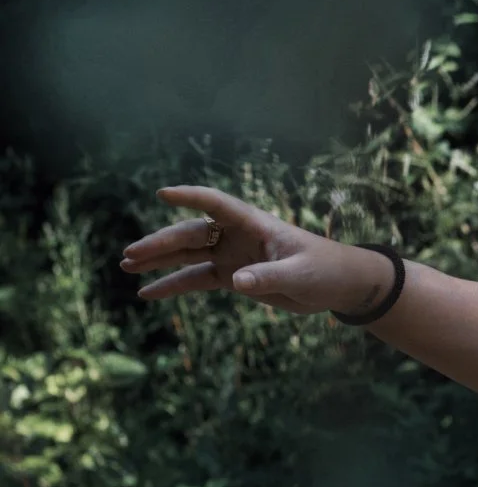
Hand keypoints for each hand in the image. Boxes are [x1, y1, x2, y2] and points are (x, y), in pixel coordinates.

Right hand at [120, 184, 383, 317]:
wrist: (340, 286)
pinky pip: (198, 279)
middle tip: (131, 255)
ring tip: (127, 267)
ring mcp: (234, 256)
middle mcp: (239, 237)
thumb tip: (238, 281)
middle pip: (193, 235)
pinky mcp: (235, 277)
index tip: (163, 194)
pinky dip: (174, 285)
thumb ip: (269, 276)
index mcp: (256, 225)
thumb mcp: (300, 274)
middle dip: (161, 243)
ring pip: (189, 256)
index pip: (217, 204)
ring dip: (159, 261)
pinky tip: (148, 293)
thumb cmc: (326, 270)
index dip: (191, 197)